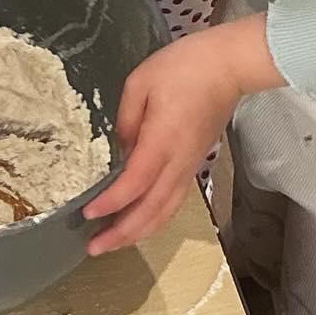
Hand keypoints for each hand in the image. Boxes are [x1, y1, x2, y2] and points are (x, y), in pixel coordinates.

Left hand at [84, 13, 280, 253]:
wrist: (228, 66)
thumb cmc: (183, 67)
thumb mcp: (140, 82)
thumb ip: (125, 119)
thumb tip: (119, 149)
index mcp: (162, 140)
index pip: (134, 184)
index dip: (110, 204)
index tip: (87, 215)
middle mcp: (178, 161)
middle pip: (150, 210)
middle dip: (122, 234)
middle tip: (93, 248)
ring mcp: (189, 165)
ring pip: (165, 211)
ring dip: (139, 232)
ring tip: (113, 243)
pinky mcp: (194, 162)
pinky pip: (173, 200)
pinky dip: (155, 218)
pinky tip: (139, 220)